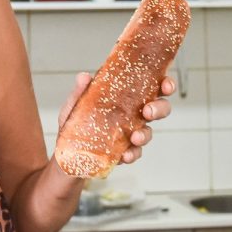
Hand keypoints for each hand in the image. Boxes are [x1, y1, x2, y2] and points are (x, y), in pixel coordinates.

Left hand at [58, 73, 175, 164]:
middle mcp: (132, 112)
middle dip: (160, 108)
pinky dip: (133, 154)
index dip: (164, 84)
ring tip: (135, 138)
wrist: (66, 152)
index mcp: (125, 95)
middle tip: (148, 112)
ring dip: (145, 135)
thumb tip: (84, 76)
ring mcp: (130, 132)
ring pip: (149, 131)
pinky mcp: (125, 150)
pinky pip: (135, 152)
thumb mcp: (75, 104)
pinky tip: (125, 155)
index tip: (165, 85)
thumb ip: (80, 90)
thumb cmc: (74, 122)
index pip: (151, 86)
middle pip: (158, 107)